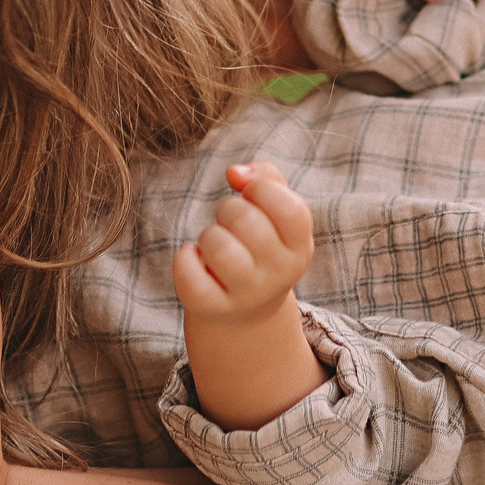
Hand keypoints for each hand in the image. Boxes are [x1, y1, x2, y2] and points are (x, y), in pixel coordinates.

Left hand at [172, 163, 315, 324]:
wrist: (246, 312)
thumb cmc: (259, 244)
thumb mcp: (275, 211)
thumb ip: (265, 177)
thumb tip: (235, 173)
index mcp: (300, 248)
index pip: (290, 209)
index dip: (263, 188)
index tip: (252, 193)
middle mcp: (279, 275)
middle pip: (244, 219)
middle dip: (228, 208)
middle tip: (229, 222)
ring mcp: (247, 295)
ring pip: (218, 245)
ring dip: (208, 234)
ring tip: (215, 244)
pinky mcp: (212, 308)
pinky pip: (189, 273)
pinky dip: (184, 258)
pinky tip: (195, 260)